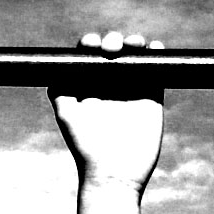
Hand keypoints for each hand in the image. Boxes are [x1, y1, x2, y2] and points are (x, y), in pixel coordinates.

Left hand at [48, 31, 164, 193]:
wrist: (114, 173)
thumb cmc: (86, 146)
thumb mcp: (67, 116)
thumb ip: (60, 91)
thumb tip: (56, 67)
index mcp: (87, 86)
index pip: (89, 56)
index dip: (90, 44)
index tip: (91, 44)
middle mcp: (109, 84)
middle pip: (113, 51)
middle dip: (113, 41)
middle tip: (112, 49)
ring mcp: (131, 89)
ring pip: (135, 56)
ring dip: (135, 43)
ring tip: (134, 44)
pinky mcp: (152, 96)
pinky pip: (156, 70)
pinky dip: (157, 54)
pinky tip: (154, 47)